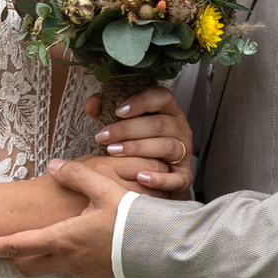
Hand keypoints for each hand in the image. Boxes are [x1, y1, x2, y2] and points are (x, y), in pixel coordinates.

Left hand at [0, 154, 129, 277]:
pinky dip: (67, 255)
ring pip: (51, 266)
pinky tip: (83, 240)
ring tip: (47, 237)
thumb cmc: (134, 223)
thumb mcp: (105, 190)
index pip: (16, 245)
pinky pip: (74, 266)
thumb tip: (55, 165)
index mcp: (62, 239)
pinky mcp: (99, 275)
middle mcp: (68, 259)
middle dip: (13, 256)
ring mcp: (83, 271)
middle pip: (28, 264)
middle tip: (6, 245)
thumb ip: (76, 176)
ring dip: (42, 255)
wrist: (164, 254)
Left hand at [91, 79, 192, 195]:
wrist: (155, 179)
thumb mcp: (121, 126)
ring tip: (114, 152)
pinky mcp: (184, 176)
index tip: (118, 111)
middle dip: (128, 130)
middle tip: (104, 137)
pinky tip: (140, 177)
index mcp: (168, 111)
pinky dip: (158, 178)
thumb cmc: (138, 147)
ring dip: (138, 149)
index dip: (141, 102)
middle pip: (159, 124)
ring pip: (167, 146)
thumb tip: (93, 103)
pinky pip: (175, 177)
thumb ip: (105, 112)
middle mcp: (180, 129)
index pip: (162, 97)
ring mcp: (184, 152)